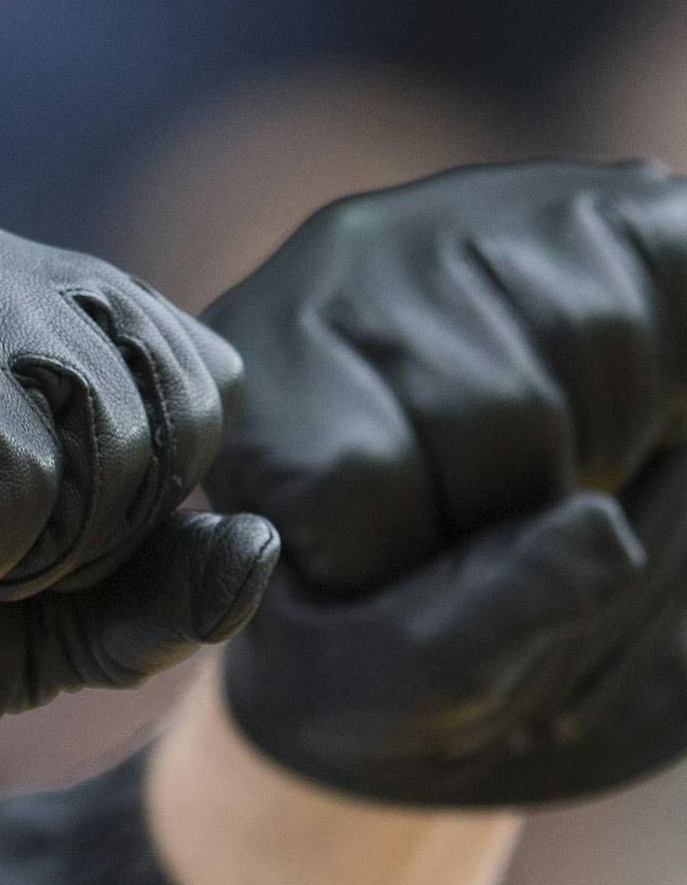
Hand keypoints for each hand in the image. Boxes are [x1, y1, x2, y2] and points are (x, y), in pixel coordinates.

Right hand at [0, 208, 276, 884]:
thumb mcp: (21, 634)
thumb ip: (150, 597)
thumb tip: (264, 541)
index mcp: (26, 311)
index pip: (204, 382)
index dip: (145, 508)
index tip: (11, 555)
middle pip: (187, 410)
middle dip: (94, 538)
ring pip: (118, 439)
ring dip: (23, 553)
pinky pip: (23, 473)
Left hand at [205, 159, 686, 804]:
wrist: (470, 563)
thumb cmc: (388, 633)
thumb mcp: (383, 680)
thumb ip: (464, 634)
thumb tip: (597, 535)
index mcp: (240, 383)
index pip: (348, 476)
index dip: (392, 560)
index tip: (371, 566)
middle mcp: (331, 265)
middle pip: (488, 411)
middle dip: (508, 509)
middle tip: (474, 520)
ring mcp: (465, 217)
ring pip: (588, 345)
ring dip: (594, 454)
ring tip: (533, 473)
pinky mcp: (596, 204)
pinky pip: (664, 294)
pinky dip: (661, 391)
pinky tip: (603, 414)